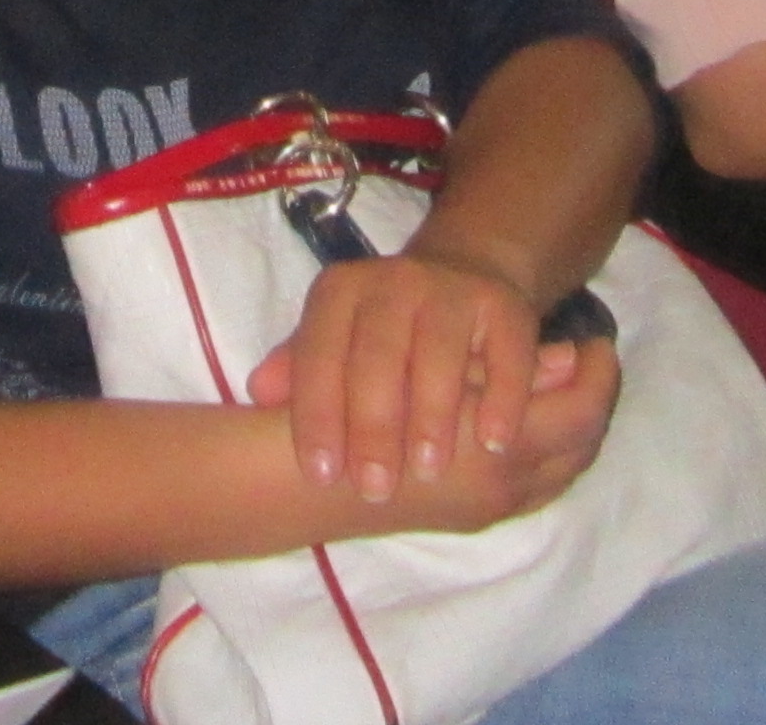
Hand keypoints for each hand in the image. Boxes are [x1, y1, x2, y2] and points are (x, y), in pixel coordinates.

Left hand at [247, 247, 604, 508]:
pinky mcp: (505, 306)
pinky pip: (507, 354)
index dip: (318, 414)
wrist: (460, 278)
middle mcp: (393, 282)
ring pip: (439, 352)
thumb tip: (259, 393)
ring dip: (433, 415)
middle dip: (373, 426)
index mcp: (340, 292)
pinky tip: (493, 443)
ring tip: (427, 470)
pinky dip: (501, 399)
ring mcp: (452, 290)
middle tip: (374, 488)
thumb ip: (300, 369)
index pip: (319, 352)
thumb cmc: (383, 332)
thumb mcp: (335, 340)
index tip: (320, 474)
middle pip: (378, 355)